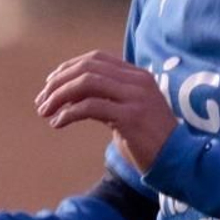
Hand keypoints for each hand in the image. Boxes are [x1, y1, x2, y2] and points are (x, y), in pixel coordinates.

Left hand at [35, 50, 176, 173]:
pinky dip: (69, 113)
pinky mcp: (130, 116)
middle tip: (41, 101)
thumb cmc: (150, 140)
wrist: (177, 160)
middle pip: (88, 67)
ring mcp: (135, 97)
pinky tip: (58, 123)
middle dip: (59, 82)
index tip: (50, 85)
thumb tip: (71, 98)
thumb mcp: (129, 111)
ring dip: (59, 96)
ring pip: (87, 83)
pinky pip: (91, 107)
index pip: (96, 58)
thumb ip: (108, 99)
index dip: (68, 68)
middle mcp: (137, 81)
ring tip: (45, 112)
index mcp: (137, 75)